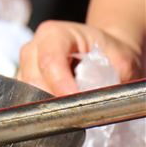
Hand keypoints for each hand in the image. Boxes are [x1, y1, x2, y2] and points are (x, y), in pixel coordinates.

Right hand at [18, 21, 141, 95]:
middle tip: (78, 111)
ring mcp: (27, 62)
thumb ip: (106, 77)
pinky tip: (62, 104)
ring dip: (48, 102)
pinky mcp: (25, 77)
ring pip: (28, 90)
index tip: (76, 102)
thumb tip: (88, 97)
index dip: (60, 84)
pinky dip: (44, 104)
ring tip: (72, 107)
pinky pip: (28, 96)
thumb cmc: (113, 53)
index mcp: (56, 34)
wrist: (107, 52)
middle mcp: (34, 46)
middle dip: (54, 98)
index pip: (50, 61)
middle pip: (34, 78)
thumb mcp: (120, 62)